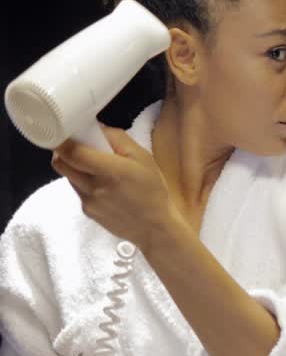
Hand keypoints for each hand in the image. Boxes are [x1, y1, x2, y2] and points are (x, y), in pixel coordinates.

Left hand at [51, 126, 178, 251]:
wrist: (154, 227)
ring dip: (75, 168)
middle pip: (60, 163)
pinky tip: (103, 187)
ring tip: (96, 169)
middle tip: (78, 147)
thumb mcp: (144, 158)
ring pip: (68, 176)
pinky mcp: (86, 211)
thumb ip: (119, 139)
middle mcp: (94, 186)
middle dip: (64, 152)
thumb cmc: (153, 190)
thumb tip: (98, 128)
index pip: (71, 152)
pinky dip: (84, 183)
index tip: (66, 132)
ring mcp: (88, 200)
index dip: (63, 140)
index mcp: (110, 171)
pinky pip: (77, 190)